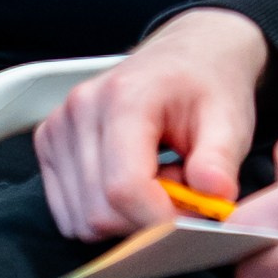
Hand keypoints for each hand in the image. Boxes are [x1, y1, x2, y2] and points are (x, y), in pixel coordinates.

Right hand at [35, 7, 268, 242]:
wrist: (185, 56)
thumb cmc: (207, 86)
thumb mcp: (230, 119)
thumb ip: (220, 160)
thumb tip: (213, 195)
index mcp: (124, 97)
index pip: (124, 188)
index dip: (161, 221)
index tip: (194, 220)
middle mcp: (79, 109)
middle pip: (100, 211)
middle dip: (146, 220)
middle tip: (180, 189)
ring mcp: (57, 127)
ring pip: (81, 219)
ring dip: (124, 218)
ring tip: (156, 181)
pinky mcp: (48, 143)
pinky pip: (69, 213)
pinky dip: (103, 213)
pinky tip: (131, 183)